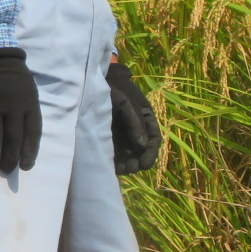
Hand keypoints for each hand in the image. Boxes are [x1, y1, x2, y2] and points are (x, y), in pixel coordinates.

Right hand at [0, 48, 40, 172]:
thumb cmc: (14, 78)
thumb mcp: (30, 92)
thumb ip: (28, 114)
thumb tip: (26, 141)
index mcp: (29, 104)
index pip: (32, 134)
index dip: (29, 152)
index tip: (26, 166)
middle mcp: (11, 108)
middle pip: (12, 139)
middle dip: (11, 158)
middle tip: (7, 170)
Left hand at [108, 60, 160, 174]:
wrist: (96, 81)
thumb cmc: (116, 89)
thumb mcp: (128, 103)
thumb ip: (136, 123)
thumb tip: (143, 147)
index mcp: (147, 118)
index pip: (154, 140)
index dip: (151, 154)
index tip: (144, 165)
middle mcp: (136, 128)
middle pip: (141, 150)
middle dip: (137, 161)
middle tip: (130, 168)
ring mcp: (123, 133)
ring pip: (128, 154)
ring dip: (126, 164)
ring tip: (120, 170)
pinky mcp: (109, 136)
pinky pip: (114, 152)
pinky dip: (114, 160)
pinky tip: (110, 166)